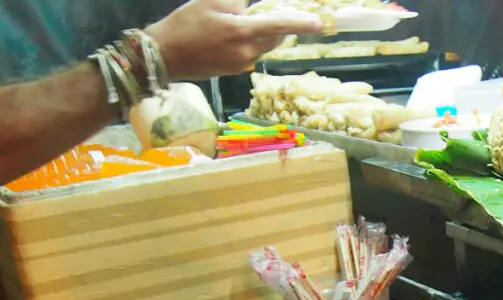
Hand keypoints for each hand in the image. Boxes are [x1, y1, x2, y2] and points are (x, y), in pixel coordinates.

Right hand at [145, 0, 323, 80]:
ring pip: (265, 45)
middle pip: (276, 36)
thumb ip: (239, 1)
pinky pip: (252, 53)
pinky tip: (228, 36)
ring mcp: (244, 64)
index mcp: (243, 31)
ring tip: (239, 22)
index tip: (319, 23)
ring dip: (263, 32)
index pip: (279, 24)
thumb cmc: (186, 24)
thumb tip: (255, 5)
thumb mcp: (211, 1)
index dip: (301, 22)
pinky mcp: (237, 71)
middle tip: (263, 11)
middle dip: (277, 23)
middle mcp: (248, 51)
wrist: (165, 55)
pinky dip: (249, 42)